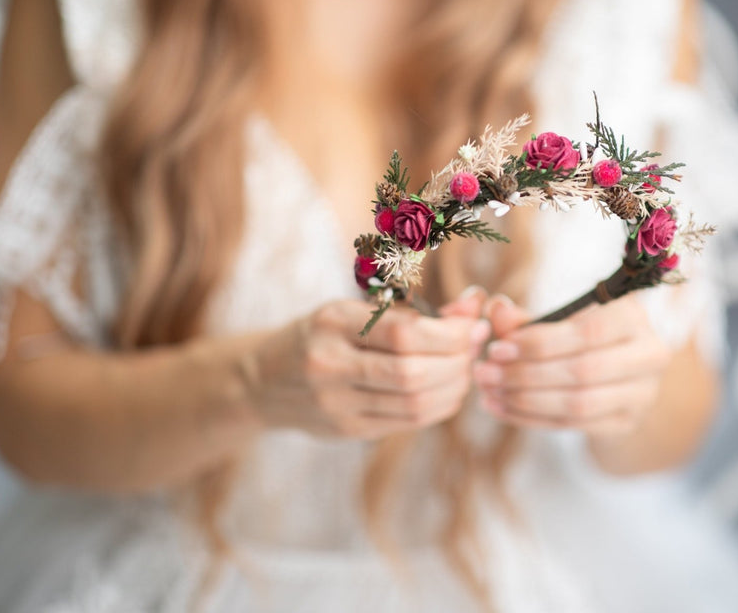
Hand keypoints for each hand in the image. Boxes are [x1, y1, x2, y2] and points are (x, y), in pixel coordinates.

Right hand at [247, 289, 488, 439]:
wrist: (262, 381)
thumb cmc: (321, 335)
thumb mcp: (354, 310)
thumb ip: (413, 312)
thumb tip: (474, 307)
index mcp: (332, 322)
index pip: (404, 333)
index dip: (450, 334)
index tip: (473, 327)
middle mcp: (329, 363)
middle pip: (412, 373)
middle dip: (457, 363)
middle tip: (474, 350)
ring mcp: (336, 402)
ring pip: (414, 403)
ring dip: (453, 387)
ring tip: (465, 371)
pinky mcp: (346, 430)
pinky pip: (406, 422)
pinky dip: (438, 407)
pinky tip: (447, 392)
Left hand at [474, 294, 668, 438]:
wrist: (619, 375)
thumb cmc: (583, 339)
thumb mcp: (560, 321)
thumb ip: (529, 319)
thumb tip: (496, 309)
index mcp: (633, 316)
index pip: (588, 331)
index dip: (540, 342)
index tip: (497, 348)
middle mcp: (648, 354)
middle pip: (583, 370)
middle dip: (526, 374)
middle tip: (485, 373)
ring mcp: (642, 393)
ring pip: (578, 402)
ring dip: (526, 399)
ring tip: (489, 392)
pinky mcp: (626, 423)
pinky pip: (573, 424)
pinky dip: (532, 418)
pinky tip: (501, 409)